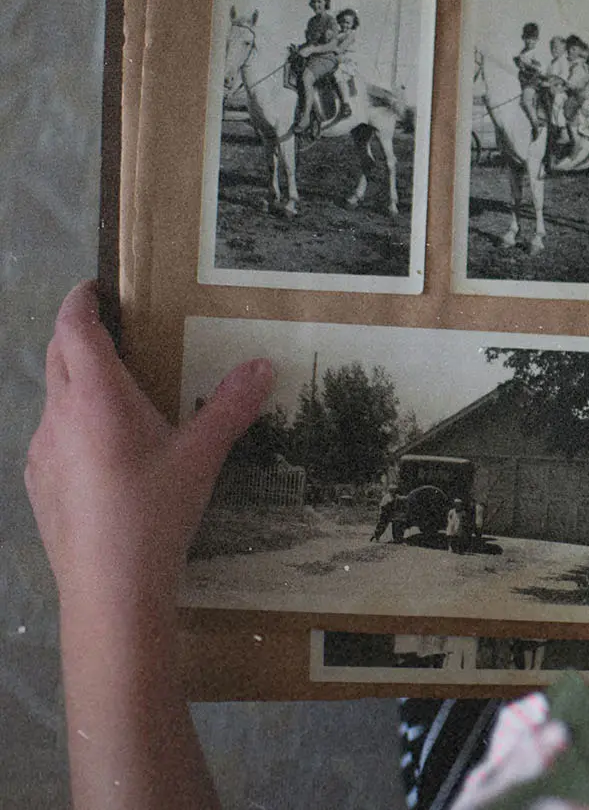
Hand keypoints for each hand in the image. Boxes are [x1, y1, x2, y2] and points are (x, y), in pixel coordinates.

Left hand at [25, 281, 272, 610]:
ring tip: (115, 393)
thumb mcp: (202, 456)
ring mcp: (41, 452)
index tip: (94, 287)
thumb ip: (231, 406)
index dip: (79, 302)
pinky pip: (53, 437)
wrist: (109, 588)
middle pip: (57, 357)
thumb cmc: (154, 511)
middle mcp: (59, 416)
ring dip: (75, 383)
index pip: (73, 329)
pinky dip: (73, 424)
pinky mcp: (38, 484)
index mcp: (95, 397)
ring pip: (53, 399)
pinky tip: (103, 453)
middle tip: (112, 330)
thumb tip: (263, 365)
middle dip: (77, 335)